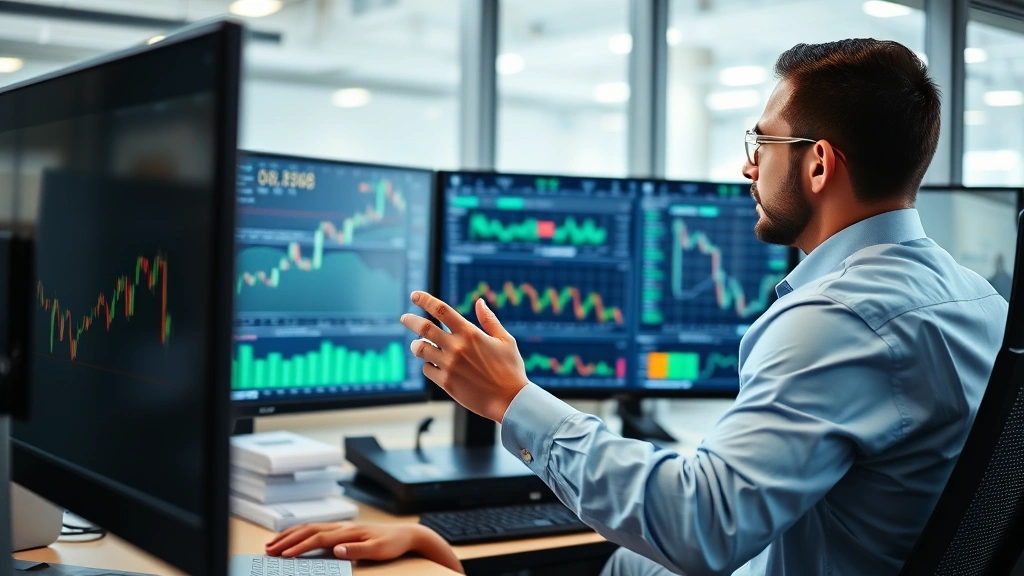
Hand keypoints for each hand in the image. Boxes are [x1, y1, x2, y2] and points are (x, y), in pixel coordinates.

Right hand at [265, 522, 462, 572]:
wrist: (406, 534)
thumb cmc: (392, 544)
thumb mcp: (378, 550)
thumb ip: (357, 549)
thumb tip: (336, 549)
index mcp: (348, 531)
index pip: (318, 538)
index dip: (300, 547)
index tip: (285, 556)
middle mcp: (342, 526)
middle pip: (308, 530)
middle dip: (287, 539)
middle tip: (268, 550)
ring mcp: (342, 526)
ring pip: (309, 527)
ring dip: (290, 534)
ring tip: (272, 543)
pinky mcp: (343, 529)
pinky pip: (316, 528)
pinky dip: (300, 532)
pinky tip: (293, 537)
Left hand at [400, 291, 528, 422]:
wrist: (510, 400)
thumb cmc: (510, 370)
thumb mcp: (505, 340)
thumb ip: (490, 320)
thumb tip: (479, 302)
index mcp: (470, 333)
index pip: (442, 310)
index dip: (425, 300)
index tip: (415, 296)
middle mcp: (457, 347)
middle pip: (424, 328)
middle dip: (410, 320)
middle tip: (404, 318)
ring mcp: (449, 365)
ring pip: (420, 349)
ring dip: (416, 345)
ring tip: (417, 345)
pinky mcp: (446, 382)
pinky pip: (427, 369)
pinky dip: (427, 365)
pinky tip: (433, 365)